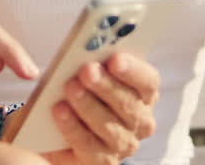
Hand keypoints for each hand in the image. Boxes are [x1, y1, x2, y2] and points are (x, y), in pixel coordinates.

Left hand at [40, 52, 158, 164]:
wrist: (56, 128)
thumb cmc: (78, 91)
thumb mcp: (87, 72)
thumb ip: (93, 61)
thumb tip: (87, 50)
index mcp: (143, 93)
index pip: (149, 81)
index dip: (133, 70)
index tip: (115, 58)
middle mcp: (139, 121)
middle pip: (129, 104)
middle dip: (106, 86)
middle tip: (87, 70)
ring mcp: (123, 144)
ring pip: (110, 126)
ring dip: (89, 105)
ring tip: (71, 88)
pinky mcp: (102, 161)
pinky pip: (89, 146)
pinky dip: (73, 127)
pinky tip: (59, 110)